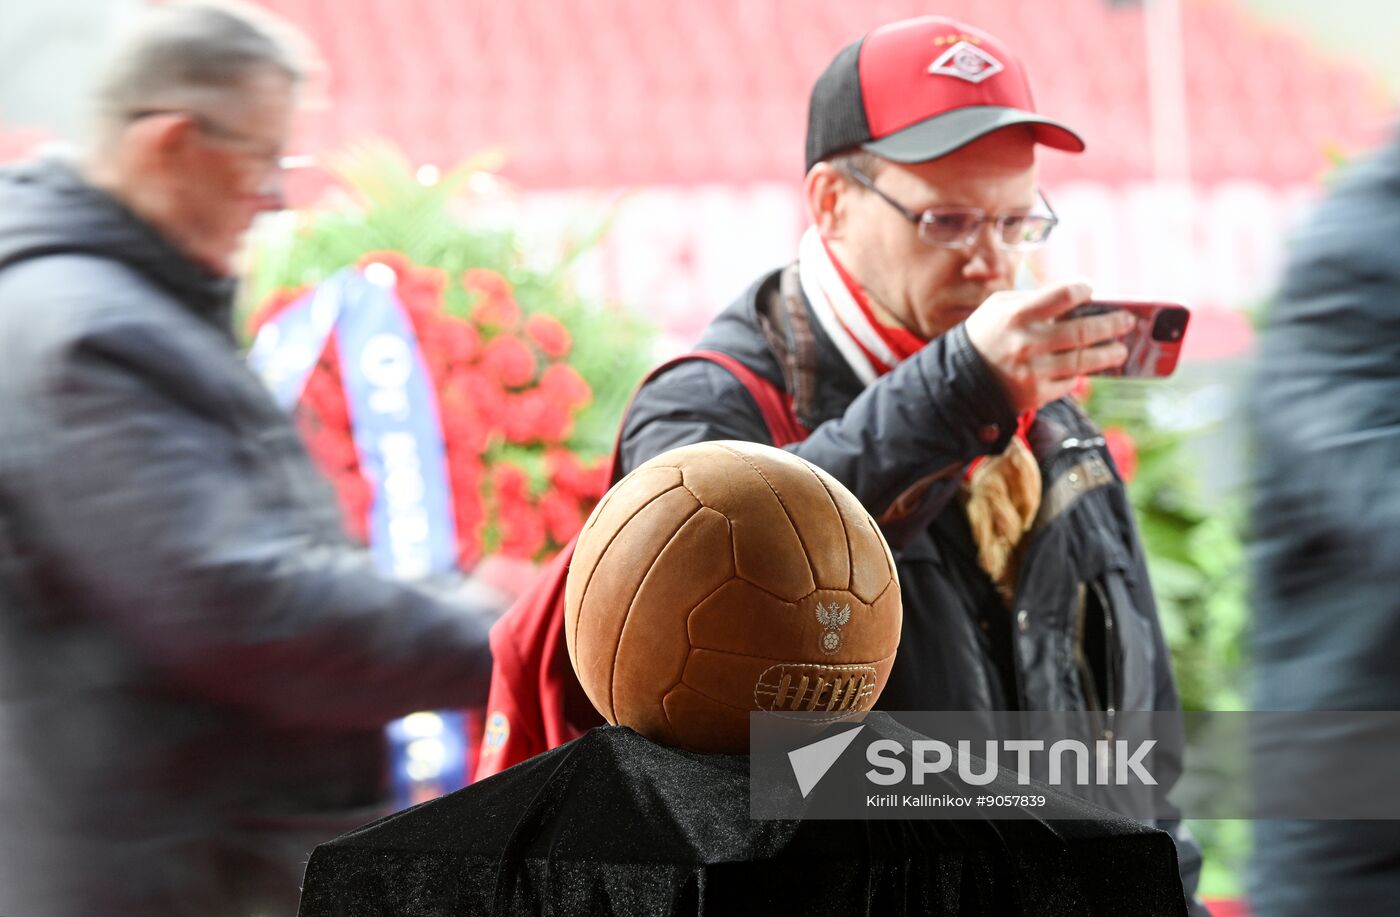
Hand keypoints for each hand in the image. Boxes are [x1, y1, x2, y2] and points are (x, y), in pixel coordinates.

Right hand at [962, 282, 1131, 413]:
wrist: (958, 380)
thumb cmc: (985, 336)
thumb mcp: (999, 308)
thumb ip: (1034, 301)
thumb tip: (1075, 299)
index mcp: (1017, 315)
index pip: (1063, 296)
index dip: (1083, 290)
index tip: (1091, 290)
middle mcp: (1027, 343)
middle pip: (1083, 331)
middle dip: (1112, 324)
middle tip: (1127, 321)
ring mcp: (1033, 371)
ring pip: (1084, 361)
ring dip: (1108, 354)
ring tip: (1120, 349)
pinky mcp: (1036, 394)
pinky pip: (1069, 382)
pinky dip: (1080, 374)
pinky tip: (1087, 367)